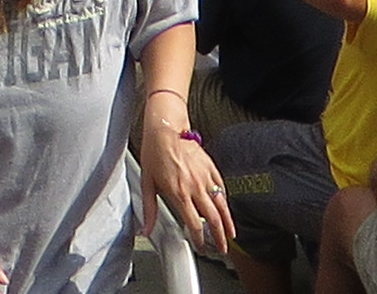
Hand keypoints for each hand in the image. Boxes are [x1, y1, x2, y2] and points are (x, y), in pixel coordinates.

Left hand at [141, 117, 231, 254]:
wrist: (165, 128)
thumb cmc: (154, 152)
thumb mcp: (147, 182)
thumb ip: (149, 210)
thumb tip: (145, 228)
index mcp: (179, 193)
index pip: (194, 224)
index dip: (200, 240)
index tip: (201, 247)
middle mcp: (195, 186)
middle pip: (213, 218)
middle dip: (220, 237)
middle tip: (222, 248)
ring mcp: (205, 176)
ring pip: (221, 204)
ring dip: (228, 221)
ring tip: (231, 234)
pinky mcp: (210, 165)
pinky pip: (221, 186)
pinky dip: (225, 199)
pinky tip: (226, 207)